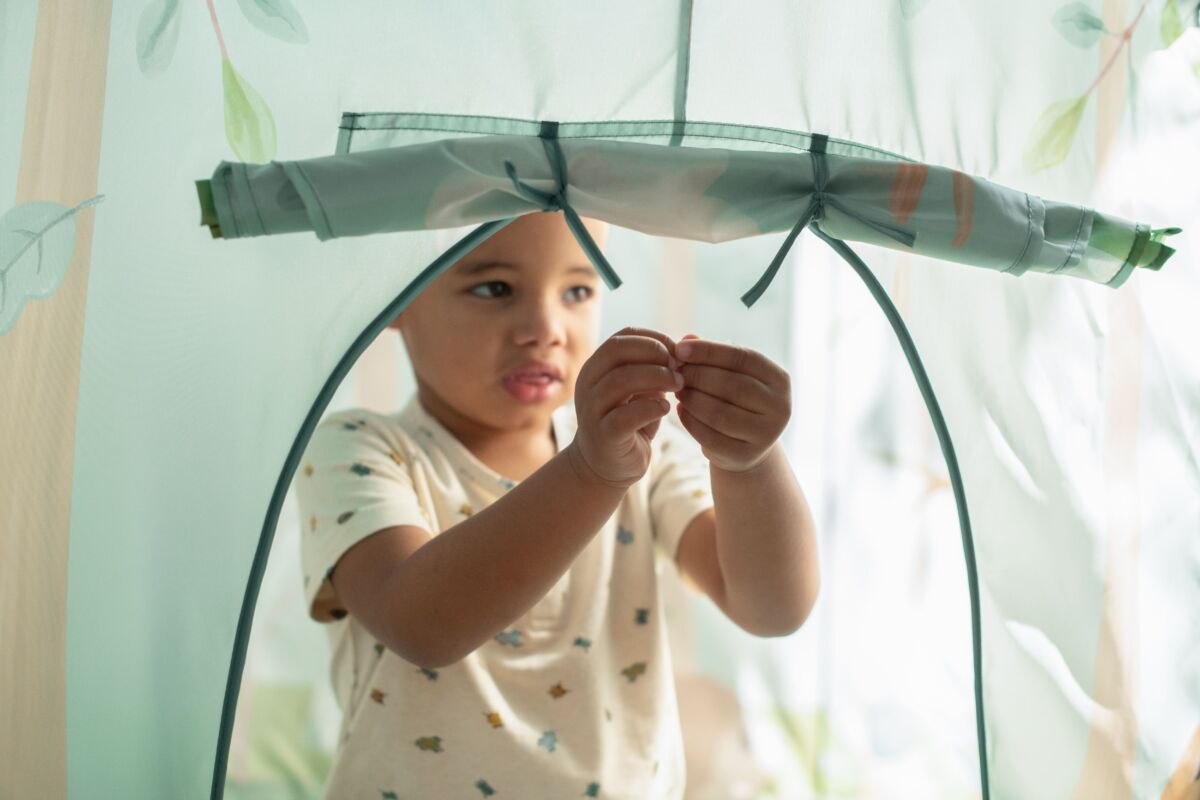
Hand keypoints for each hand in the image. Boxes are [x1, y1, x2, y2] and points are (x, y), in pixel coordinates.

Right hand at [570, 326, 682, 487]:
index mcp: (596, 367)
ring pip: (621, 380)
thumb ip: (658, 366)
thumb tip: (690, 339)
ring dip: (657, 377)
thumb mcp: (643, 389)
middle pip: (617, 351)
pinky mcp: (603, 436)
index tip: (678, 351)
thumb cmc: (629, 422)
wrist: (607, 467)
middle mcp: (587, 384)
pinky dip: (651, 407)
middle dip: (654, 353)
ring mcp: (592, 410)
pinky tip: (667, 408)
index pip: (622, 337)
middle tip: (679, 366)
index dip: (653, 338)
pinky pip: (626, 416)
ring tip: (679, 385)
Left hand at [672, 333, 791, 473]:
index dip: (709, 351)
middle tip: (675, 372)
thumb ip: (712, 356)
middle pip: (732, 385)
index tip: (680, 348)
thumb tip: (687, 337)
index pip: (743, 357)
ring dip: (692, 399)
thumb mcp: (731, 375)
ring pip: (720, 413)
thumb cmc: (737, 400)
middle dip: (697, 376)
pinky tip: (680, 410)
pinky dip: (690, 422)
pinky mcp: (746, 455)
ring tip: (677, 390)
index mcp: (780, 379)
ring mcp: (766, 434)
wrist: (747, 445)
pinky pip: (711, 437)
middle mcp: (780, 406)